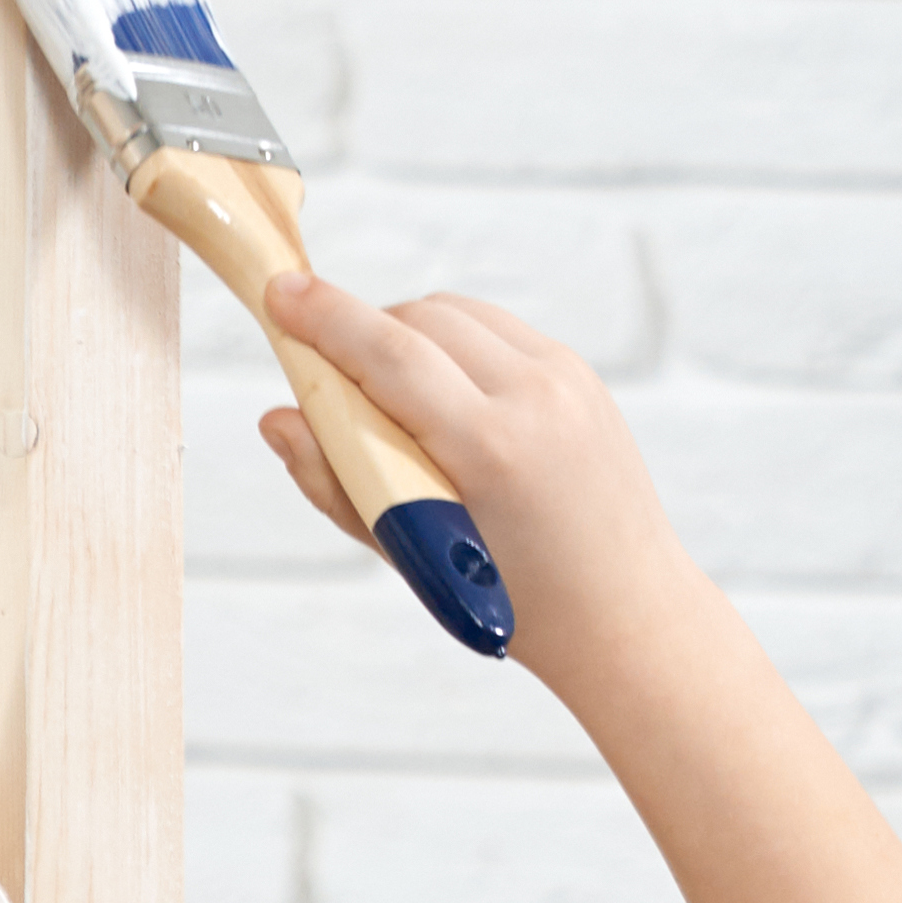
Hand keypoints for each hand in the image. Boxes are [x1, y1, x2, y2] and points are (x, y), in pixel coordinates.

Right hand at [258, 271, 714, 687]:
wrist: (623, 610)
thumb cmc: (512, 600)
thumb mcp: (410, 555)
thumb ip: (335, 481)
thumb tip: (278, 418)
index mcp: (491, 448)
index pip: (390, 353)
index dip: (325, 317)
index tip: (279, 292)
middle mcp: (535, 397)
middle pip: (419, 319)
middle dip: (360, 329)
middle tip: (326, 373)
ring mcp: (565, 378)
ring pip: (456, 314)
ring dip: (406, 333)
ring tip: (387, 391)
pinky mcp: (578, 374)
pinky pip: (494, 330)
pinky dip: (452, 346)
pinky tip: (442, 396)